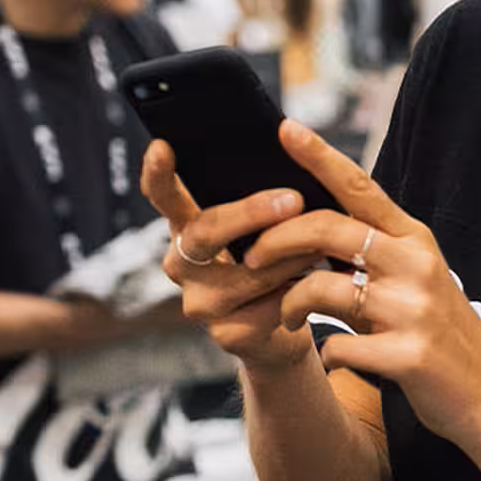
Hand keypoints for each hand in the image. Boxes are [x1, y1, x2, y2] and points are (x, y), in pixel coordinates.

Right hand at [141, 141, 324, 369]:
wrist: (283, 325)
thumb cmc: (272, 262)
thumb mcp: (259, 228)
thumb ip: (256, 200)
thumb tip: (289, 151)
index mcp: (187, 227)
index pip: (163, 196)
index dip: (158, 173)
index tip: (163, 146)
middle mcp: (182, 264)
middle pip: (204, 233)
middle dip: (250, 214)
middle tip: (293, 200)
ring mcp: (199, 302)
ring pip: (245, 274)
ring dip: (289, 257)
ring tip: (322, 242)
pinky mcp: (226, 335)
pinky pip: (267, 307)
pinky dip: (296, 293)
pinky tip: (316, 285)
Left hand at [235, 119, 480, 443]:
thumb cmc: (440, 337)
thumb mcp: (414, 282)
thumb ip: (371, 255)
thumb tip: (308, 227)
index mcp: (415, 241)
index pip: (361, 188)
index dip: (320, 156)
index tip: (285, 128)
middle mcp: (416, 265)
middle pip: (328, 229)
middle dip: (276, 240)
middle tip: (250, 258)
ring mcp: (414, 310)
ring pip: (320, 289)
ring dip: (289, 305)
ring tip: (287, 319)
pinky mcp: (408, 355)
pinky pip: (336, 346)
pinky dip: (326, 355)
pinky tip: (334, 361)